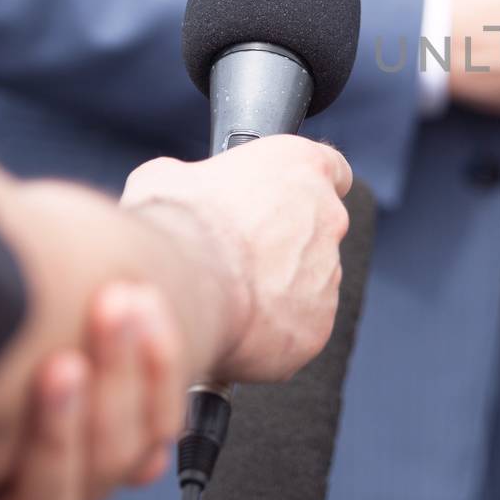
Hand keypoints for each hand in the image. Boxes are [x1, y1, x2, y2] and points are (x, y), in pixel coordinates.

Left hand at [0, 284, 183, 499]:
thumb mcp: (19, 385)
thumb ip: (78, 354)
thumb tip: (141, 302)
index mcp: (90, 470)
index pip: (152, 426)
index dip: (159, 365)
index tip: (144, 297)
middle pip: (112, 459)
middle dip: (119, 377)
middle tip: (112, 306)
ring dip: (58, 433)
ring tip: (59, 368)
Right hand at [121, 135, 350, 383]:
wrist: (182, 286)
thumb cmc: (180, 222)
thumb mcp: (167, 177)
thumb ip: (190, 178)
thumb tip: (176, 188)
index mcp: (302, 168)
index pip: (333, 170)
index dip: (306, 186)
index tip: (286, 199)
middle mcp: (329, 219)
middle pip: (318, 232)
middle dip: (284, 244)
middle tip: (239, 257)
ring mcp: (327, 275)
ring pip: (308, 284)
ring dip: (278, 290)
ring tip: (229, 296)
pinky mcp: (316, 327)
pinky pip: (297, 328)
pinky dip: (271, 331)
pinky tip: (234, 327)